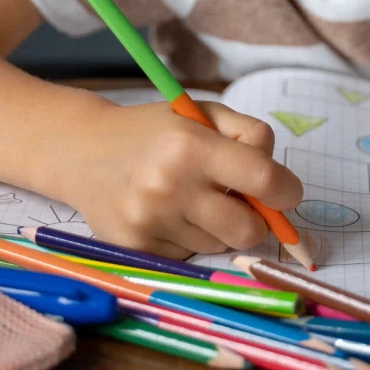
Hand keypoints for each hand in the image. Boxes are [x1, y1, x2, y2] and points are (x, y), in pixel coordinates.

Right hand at [65, 98, 302, 257]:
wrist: (83, 151)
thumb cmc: (155, 131)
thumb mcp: (203, 113)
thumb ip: (250, 136)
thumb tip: (280, 183)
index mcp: (190, 146)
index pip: (263, 179)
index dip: (286, 190)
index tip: (286, 192)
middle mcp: (169, 187)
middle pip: (248, 230)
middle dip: (256, 219)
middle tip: (239, 200)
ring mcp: (150, 222)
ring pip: (220, 246)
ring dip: (219, 228)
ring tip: (192, 199)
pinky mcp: (136, 248)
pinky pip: (190, 256)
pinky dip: (190, 239)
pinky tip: (168, 214)